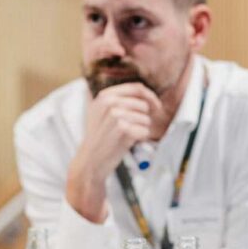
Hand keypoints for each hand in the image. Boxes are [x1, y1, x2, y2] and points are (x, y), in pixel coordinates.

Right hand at [66, 83, 161, 220]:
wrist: (90, 161)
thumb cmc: (100, 138)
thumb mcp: (102, 113)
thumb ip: (120, 100)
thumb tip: (147, 95)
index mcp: (104, 96)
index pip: (136, 88)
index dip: (151, 96)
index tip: (156, 106)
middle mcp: (108, 102)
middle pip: (143, 104)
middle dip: (144, 118)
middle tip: (132, 129)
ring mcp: (115, 114)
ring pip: (146, 118)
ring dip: (141, 129)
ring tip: (126, 136)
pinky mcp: (122, 128)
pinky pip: (145, 131)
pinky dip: (140, 139)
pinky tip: (127, 142)